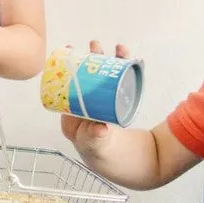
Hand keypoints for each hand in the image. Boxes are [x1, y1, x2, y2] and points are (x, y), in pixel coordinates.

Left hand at [61, 40, 128, 156]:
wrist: (115, 158)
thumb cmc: (97, 148)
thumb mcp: (93, 143)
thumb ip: (95, 137)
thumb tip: (100, 128)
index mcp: (74, 107)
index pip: (71, 81)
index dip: (71, 65)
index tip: (70, 50)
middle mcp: (89, 100)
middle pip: (90, 73)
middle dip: (93, 57)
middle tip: (95, 44)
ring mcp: (105, 100)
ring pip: (108, 75)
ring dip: (113, 60)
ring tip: (119, 48)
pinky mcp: (119, 101)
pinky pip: (123, 83)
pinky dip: (128, 70)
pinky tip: (133, 60)